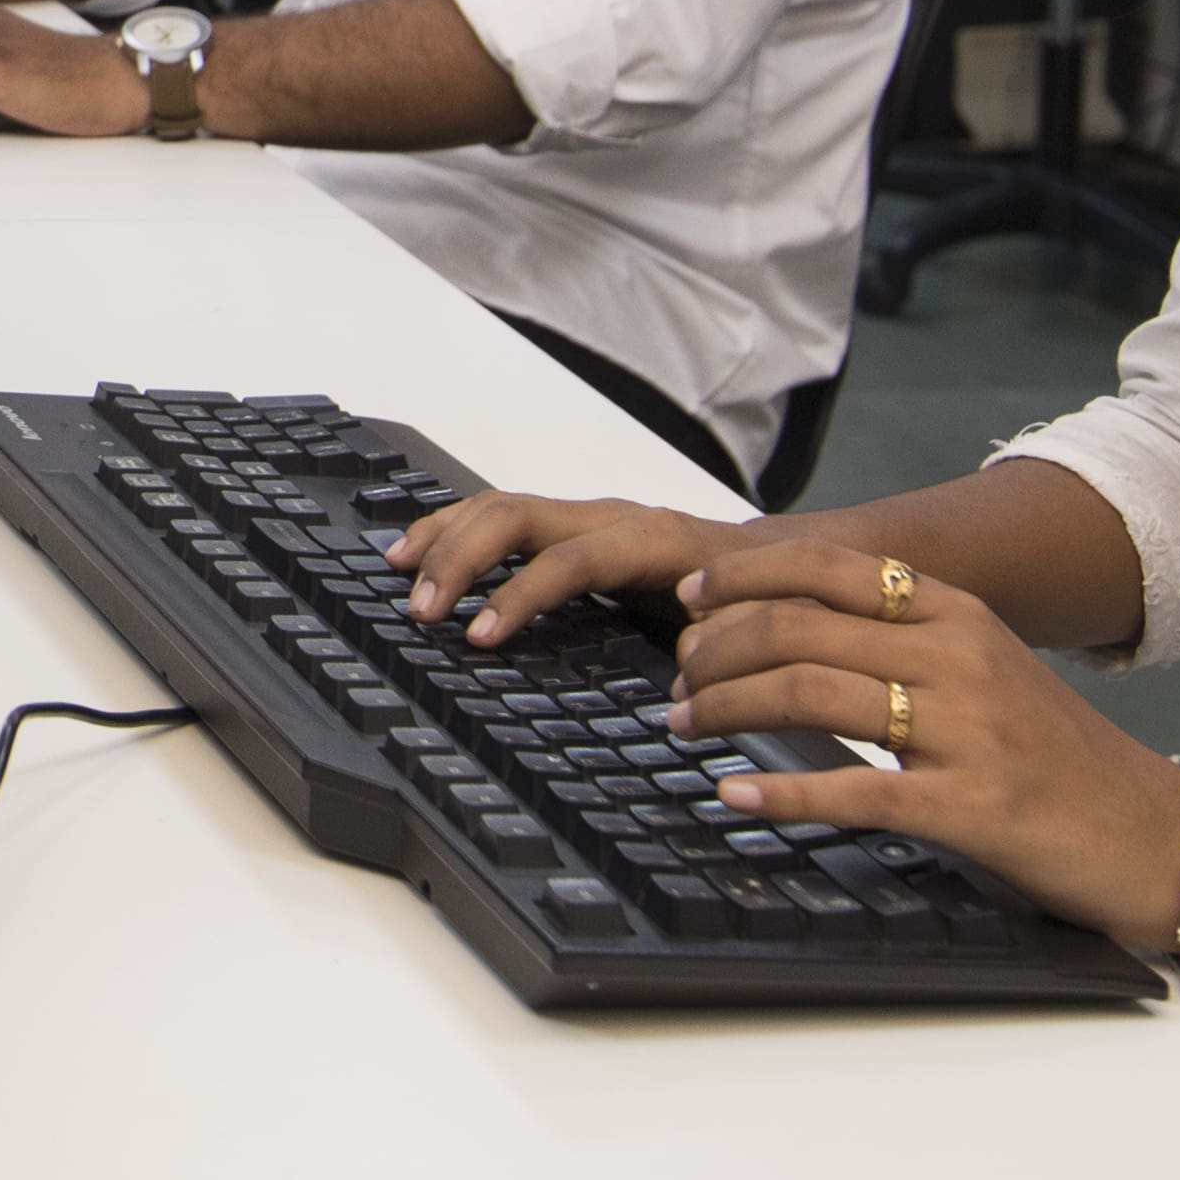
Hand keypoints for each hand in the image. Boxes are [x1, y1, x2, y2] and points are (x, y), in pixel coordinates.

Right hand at [388, 482, 740, 648]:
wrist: (782, 560)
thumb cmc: (762, 595)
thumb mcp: (754, 623)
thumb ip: (724, 644)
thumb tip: (686, 672)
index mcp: (654, 541)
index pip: (571, 559)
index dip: (522, 595)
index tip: (480, 637)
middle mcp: (611, 518)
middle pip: (517, 515)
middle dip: (462, 559)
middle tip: (423, 611)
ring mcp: (587, 519)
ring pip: (499, 507)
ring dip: (445, 538)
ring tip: (398, 573)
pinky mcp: (573, 530)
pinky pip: (500, 517)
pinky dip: (454, 531)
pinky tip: (420, 553)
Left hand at [667, 540, 1179, 953]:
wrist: (1152, 834)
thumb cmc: (1056, 756)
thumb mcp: (986, 670)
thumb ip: (904, 643)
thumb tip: (794, 631)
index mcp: (960, 614)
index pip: (829, 566)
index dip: (744, 575)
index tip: (689, 597)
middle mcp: (960, 656)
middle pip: (800, 624)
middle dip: (715, 647)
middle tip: (678, 677)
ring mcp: (967, 730)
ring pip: (810, 692)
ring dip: (726, 706)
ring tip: (684, 724)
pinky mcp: (972, 806)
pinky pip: (854, 790)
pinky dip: (780, 794)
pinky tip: (734, 798)